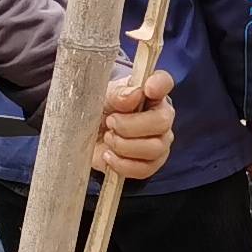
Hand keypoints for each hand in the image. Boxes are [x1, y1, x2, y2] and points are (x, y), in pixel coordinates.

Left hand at [96, 64, 174, 181]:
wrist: (87, 138)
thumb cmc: (99, 112)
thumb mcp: (102, 97)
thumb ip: (117, 93)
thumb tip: (133, 95)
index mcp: (150, 94)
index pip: (164, 82)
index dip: (159, 84)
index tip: (147, 89)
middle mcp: (161, 117)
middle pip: (162, 122)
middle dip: (130, 125)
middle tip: (110, 122)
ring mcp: (159, 142)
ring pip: (154, 148)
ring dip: (124, 145)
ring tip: (109, 138)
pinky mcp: (150, 164)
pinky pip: (144, 169)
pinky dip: (122, 164)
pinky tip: (109, 155)